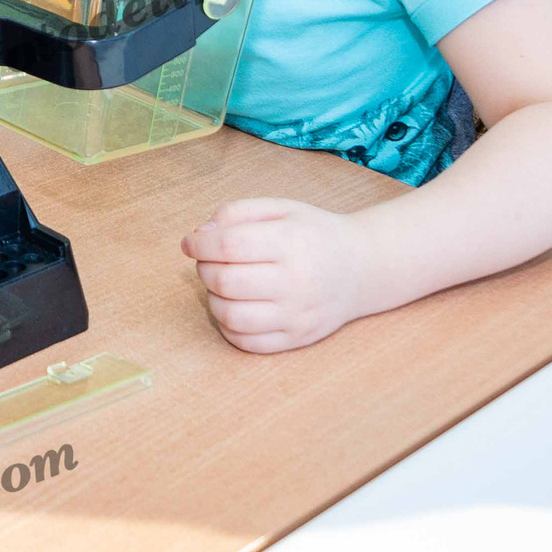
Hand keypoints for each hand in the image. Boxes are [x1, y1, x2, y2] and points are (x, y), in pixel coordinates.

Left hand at [180, 197, 375, 352]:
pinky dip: (228, 326)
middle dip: (204, 269)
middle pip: (225, 281)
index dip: (199, 244)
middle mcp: (296, 281)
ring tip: (221, 285)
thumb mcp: (281, 208)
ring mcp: (297, 315)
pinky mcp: (297, 339)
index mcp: (292, 241)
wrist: (361, 268)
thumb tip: (199, 235)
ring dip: (212, 299)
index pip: (229, 246)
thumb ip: (236, 213)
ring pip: (231, 316)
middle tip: (208, 262)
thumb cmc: (313, 234)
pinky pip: (247, 343)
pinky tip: (234, 307)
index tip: (190, 243)